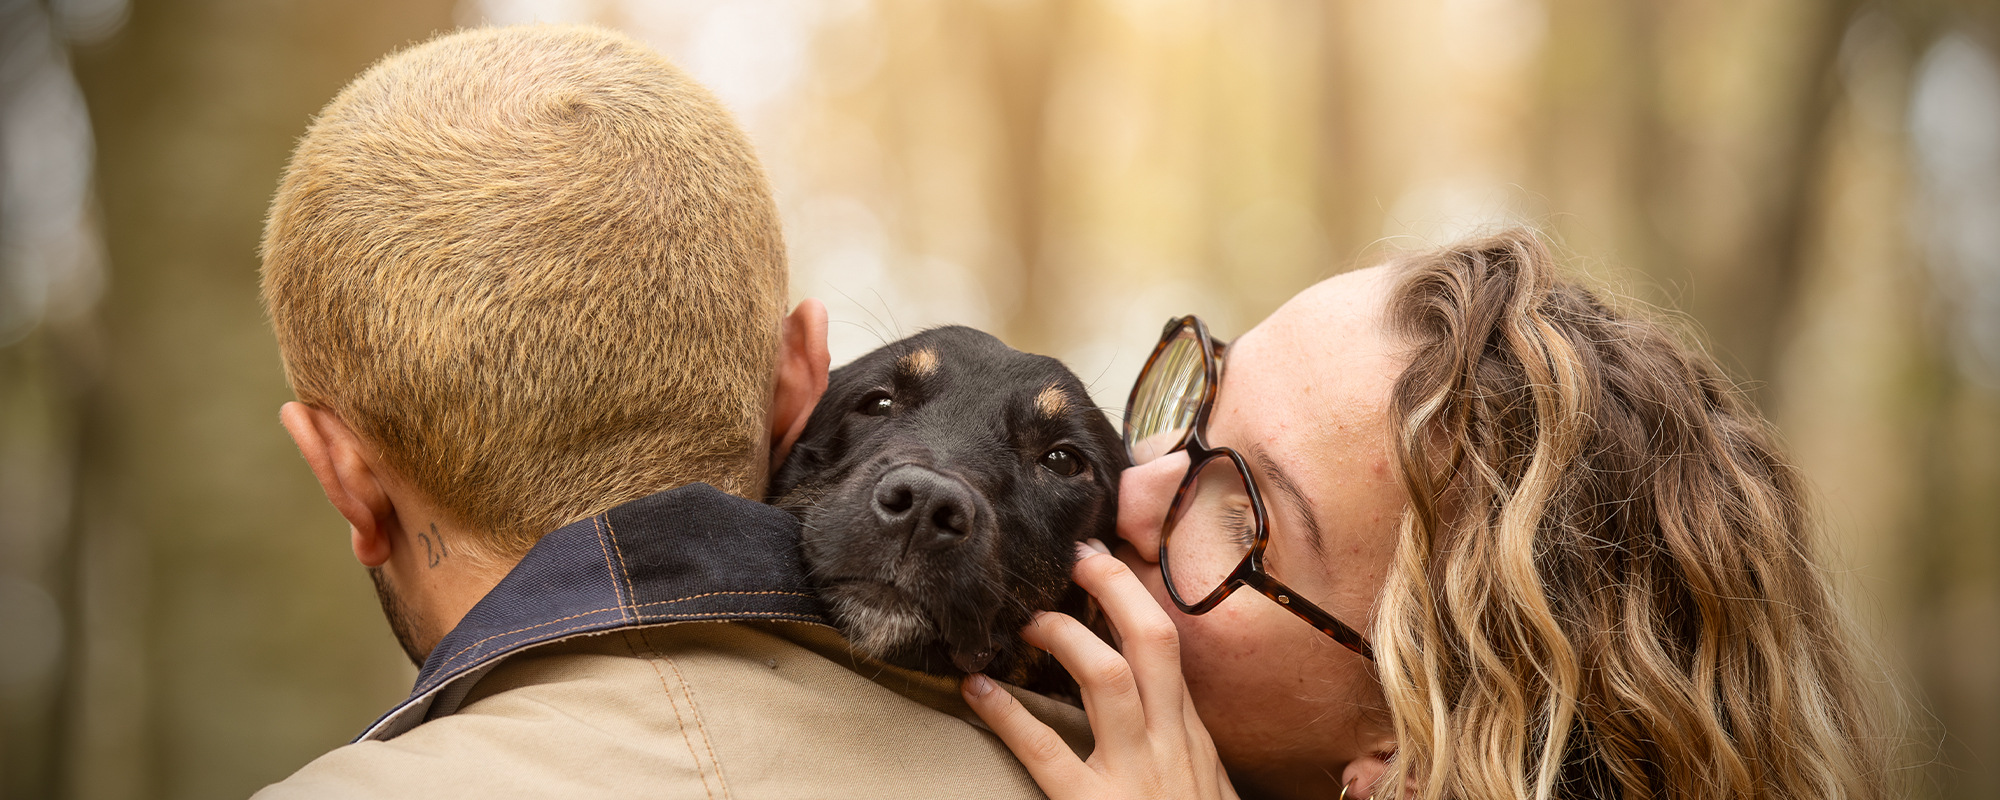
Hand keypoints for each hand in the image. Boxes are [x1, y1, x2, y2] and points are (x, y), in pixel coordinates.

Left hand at [962, 539, 1238, 799]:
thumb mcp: (1209, 794)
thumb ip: (1186, 753)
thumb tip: (1160, 711)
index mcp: (1194, 740)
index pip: (1169, 649)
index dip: (1134, 597)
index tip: (1102, 562)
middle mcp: (1172, 747)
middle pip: (1151, 640)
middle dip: (1112, 587)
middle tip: (1073, 556)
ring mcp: (1137, 778)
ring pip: (1107, 677)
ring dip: (1064, 637)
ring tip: (1026, 620)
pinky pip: (1047, 752)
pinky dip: (1007, 714)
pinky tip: (976, 688)